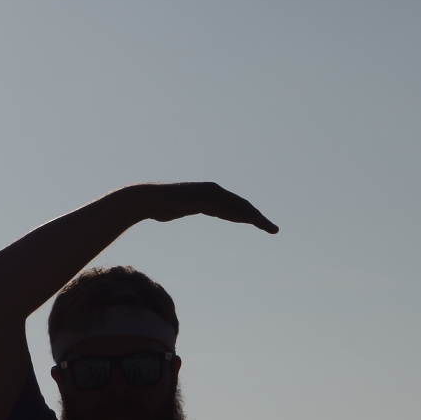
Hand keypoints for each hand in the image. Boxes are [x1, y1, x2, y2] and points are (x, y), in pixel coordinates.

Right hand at [126, 182, 277, 233]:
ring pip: (238, 207)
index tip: (262, 225)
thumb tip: (200, 208)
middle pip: (242, 205)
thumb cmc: (162, 205)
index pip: (236, 205)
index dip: (250, 215)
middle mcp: (213, 190)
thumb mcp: (184, 208)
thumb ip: (197, 206)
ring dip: (255, 218)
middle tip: (274, 229)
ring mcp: (209, 193)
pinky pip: (226, 210)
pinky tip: (250, 223)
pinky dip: (240, 217)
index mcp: (210, 192)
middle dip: (259, 218)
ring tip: (269, 228)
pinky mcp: (203, 200)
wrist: (146, 199)